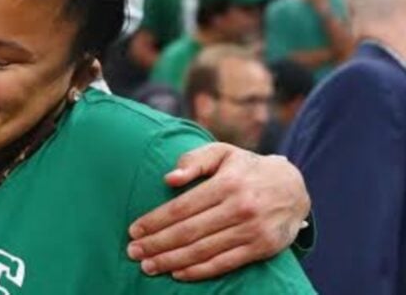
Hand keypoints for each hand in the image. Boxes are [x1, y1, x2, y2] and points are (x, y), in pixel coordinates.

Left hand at [126, 143, 309, 280]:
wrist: (294, 187)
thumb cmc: (247, 168)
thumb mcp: (222, 152)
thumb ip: (194, 160)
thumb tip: (169, 179)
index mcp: (226, 184)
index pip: (182, 207)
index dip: (155, 221)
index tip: (134, 230)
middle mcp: (239, 208)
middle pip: (189, 231)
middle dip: (157, 244)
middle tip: (133, 252)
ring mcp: (252, 231)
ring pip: (204, 250)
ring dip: (172, 261)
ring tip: (149, 265)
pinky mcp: (261, 248)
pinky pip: (225, 263)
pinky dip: (199, 271)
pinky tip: (178, 273)